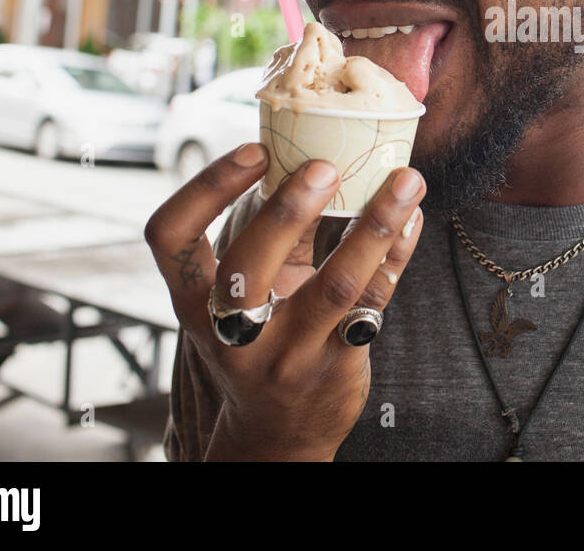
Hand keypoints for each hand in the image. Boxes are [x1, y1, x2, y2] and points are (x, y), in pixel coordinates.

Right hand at [144, 142, 424, 459]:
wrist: (277, 434)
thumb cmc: (260, 342)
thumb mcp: (247, 297)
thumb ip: (276, 238)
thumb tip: (317, 156)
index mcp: (195, 302)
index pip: (171, 237)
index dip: (205, 188)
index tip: (253, 149)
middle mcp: (232, 333)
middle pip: (247, 267)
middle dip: (287, 211)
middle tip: (328, 165)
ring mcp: (286, 355)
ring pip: (334, 286)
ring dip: (374, 226)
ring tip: (405, 181)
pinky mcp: (336, 366)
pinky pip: (374, 301)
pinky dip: (396, 254)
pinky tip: (413, 219)